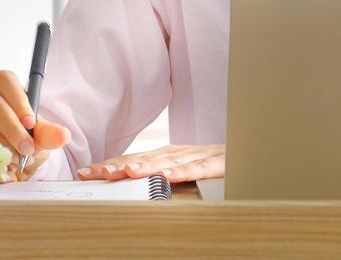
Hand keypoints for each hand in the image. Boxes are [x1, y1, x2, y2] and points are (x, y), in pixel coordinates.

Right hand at [0, 69, 69, 181]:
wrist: (18, 165)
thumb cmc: (28, 140)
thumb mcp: (42, 136)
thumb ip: (50, 134)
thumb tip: (62, 135)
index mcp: (5, 92)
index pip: (4, 79)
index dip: (17, 99)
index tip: (31, 121)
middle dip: (13, 127)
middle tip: (28, 147)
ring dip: (7, 147)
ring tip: (23, 159)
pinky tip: (9, 167)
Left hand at [76, 144, 224, 182]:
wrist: (253, 153)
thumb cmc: (218, 167)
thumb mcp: (186, 172)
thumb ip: (162, 179)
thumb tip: (130, 187)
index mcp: (170, 155)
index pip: (134, 160)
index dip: (110, 165)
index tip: (86, 172)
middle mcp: (181, 152)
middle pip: (145, 158)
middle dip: (119, 165)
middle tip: (97, 172)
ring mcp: (199, 156)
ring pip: (169, 161)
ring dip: (146, 166)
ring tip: (125, 172)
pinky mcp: (219, 164)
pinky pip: (199, 169)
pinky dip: (183, 172)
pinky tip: (168, 177)